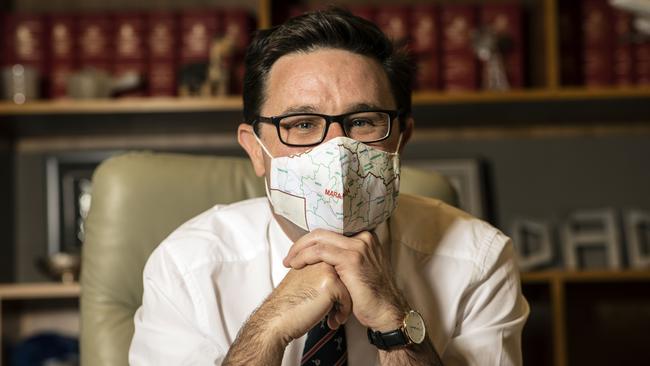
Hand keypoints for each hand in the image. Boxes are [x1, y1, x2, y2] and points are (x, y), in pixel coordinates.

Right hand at [259, 262, 351, 344]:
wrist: (276, 318)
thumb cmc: (287, 305)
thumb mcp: (301, 280)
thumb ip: (316, 274)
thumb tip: (336, 280)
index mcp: (313, 257)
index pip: (338, 268)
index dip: (338, 287)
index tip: (331, 301)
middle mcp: (321, 260)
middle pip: (346, 275)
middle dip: (344, 294)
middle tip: (337, 310)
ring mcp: (327, 270)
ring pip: (350, 286)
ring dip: (345, 304)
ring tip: (335, 315)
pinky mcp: (331, 283)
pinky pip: (348, 298)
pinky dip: (343, 312)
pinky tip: (332, 320)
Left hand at [283, 229, 407, 331]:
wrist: (387, 312)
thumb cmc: (371, 296)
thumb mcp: (359, 271)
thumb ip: (345, 259)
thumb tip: (322, 257)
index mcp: (364, 238)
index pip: (331, 232)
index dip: (312, 241)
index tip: (299, 252)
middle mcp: (363, 237)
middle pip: (322, 232)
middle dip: (302, 243)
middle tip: (290, 256)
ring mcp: (358, 246)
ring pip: (319, 239)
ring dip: (299, 250)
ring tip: (290, 262)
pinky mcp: (352, 259)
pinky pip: (320, 251)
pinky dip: (304, 256)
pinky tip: (296, 265)